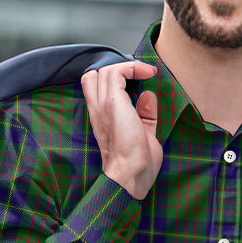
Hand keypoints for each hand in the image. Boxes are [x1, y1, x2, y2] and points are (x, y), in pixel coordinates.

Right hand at [81, 59, 160, 199]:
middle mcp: (97, 110)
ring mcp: (102, 106)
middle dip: (117, 70)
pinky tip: (147, 73)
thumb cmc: (137, 165)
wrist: (131, 175)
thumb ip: (145, 115)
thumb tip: (148, 96)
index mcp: (101, 119)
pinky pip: (116, 73)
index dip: (113, 78)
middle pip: (94, 75)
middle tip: (139, 75)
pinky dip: (132, 68)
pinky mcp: (112, 103)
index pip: (94, 87)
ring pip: (105, 70)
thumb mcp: (144, 134)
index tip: (138, 80)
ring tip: (146, 72)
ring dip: (127, 67)